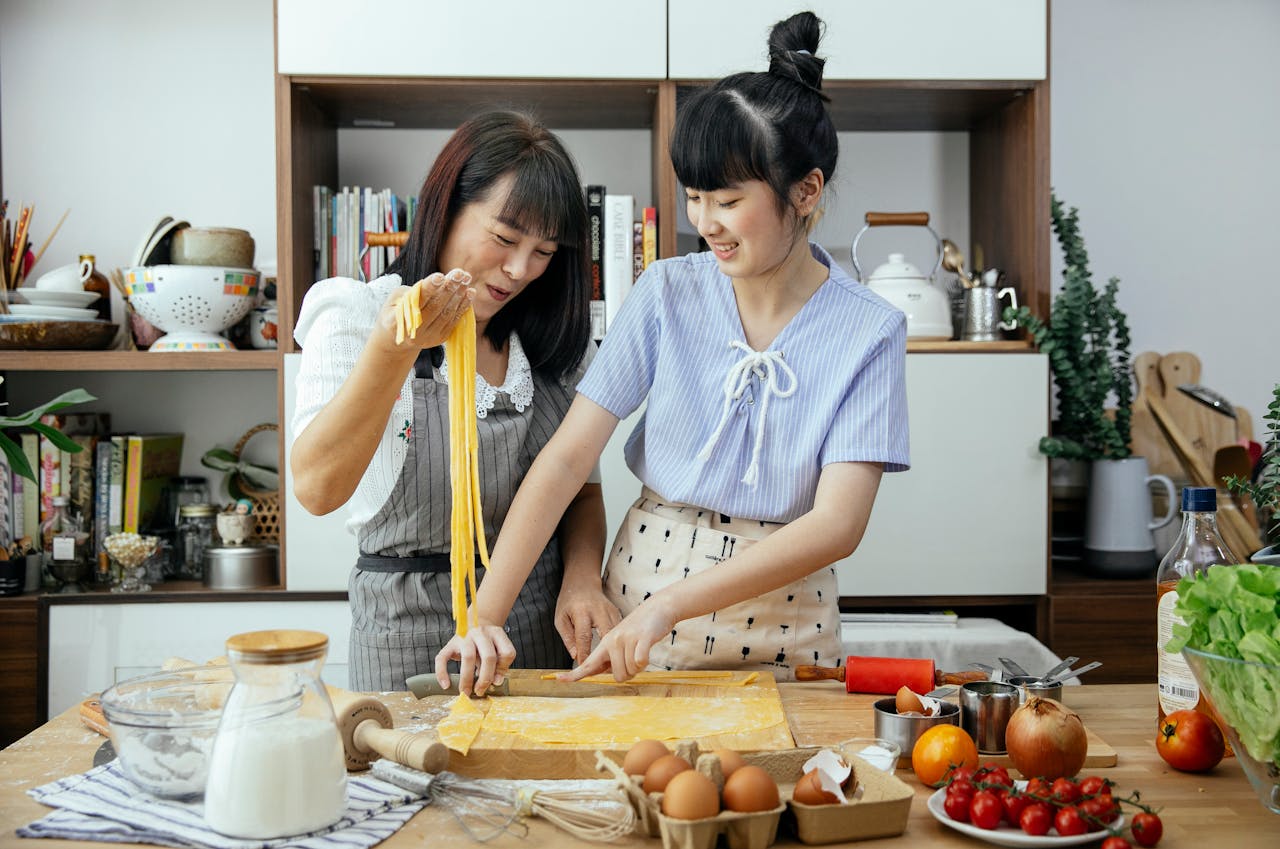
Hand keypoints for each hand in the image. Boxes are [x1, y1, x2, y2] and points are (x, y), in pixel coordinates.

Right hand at [374, 269, 473, 352]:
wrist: (397, 340)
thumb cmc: (395, 313)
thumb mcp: (394, 300)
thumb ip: (412, 292)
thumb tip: (436, 284)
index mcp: (399, 319)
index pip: (417, 301)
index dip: (429, 288)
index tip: (440, 276)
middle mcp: (415, 330)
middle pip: (435, 306)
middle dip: (449, 288)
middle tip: (459, 273)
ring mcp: (429, 336)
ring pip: (447, 313)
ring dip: (459, 295)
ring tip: (466, 279)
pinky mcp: (440, 338)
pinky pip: (454, 320)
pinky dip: (463, 306)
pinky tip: (469, 293)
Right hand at [433, 621, 514, 695]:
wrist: (473, 623)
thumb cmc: (487, 642)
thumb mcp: (497, 649)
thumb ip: (500, 664)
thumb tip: (496, 682)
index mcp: (497, 634)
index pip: (507, 653)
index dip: (503, 669)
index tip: (496, 681)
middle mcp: (481, 633)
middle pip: (488, 656)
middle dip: (486, 678)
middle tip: (480, 691)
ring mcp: (465, 637)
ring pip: (468, 658)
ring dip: (467, 679)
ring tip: (466, 692)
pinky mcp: (450, 643)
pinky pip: (442, 658)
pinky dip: (442, 673)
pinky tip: (446, 685)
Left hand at [554, 582, 621, 664]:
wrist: (583, 582)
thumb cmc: (569, 602)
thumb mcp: (561, 618)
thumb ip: (567, 637)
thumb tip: (575, 656)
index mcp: (582, 611)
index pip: (584, 636)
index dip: (584, 654)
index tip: (582, 669)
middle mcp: (599, 610)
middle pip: (606, 635)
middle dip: (605, 654)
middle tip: (602, 670)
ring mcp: (611, 611)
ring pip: (618, 635)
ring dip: (615, 651)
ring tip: (610, 666)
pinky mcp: (618, 613)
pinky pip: (621, 632)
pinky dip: (620, 645)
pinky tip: (616, 655)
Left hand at [559, 601, 674, 682]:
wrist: (658, 606)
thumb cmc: (639, 626)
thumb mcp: (619, 638)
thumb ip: (609, 656)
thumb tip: (604, 673)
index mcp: (605, 642)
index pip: (587, 663)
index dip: (574, 673)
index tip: (559, 679)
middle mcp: (612, 640)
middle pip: (618, 676)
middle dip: (629, 673)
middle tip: (634, 658)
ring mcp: (627, 637)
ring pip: (630, 671)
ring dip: (639, 667)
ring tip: (640, 649)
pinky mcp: (642, 636)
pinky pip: (640, 661)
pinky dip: (645, 661)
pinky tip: (646, 648)